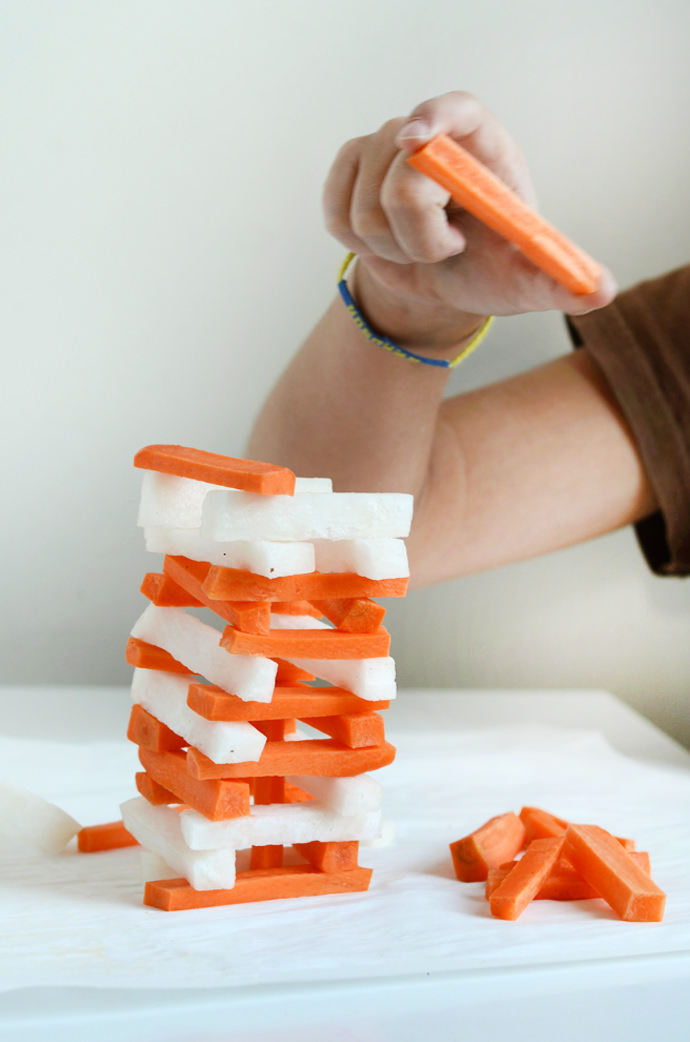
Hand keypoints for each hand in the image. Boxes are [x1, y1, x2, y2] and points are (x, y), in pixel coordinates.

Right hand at [323, 91, 616, 349]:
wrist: (444, 283)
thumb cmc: (491, 268)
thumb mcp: (527, 280)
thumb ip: (560, 280)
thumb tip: (599, 290)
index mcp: (482, 145)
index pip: (456, 109)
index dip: (434, 118)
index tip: (416, 141)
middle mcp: (430, 137)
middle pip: (401, 180)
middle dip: (420, 237)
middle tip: (448, 248)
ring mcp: (382, 149)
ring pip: (363, 208)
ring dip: (392, 250)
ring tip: (419, 249)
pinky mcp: (348, 170)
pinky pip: (335, 213)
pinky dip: (359, 247)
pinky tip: (385, 245)